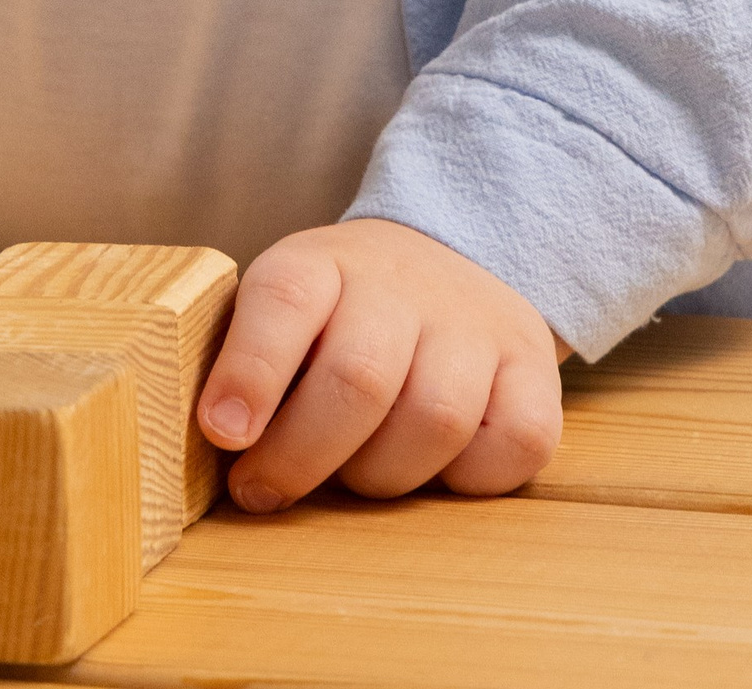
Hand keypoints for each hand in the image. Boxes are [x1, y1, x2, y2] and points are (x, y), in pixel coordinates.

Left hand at [195, 219, 565, 504]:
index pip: (286, 297)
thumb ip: (249, 363)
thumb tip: (217, 444)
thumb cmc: (343, 315)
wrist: (447, 262)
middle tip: (263, 489)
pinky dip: (469, 478)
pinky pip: (515, 444)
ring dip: (381, 475)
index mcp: (325, 263)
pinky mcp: (534, 369)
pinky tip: (434, 469)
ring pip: (434, 418)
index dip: (252, 370)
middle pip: (359, 377)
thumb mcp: (286, 311)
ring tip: (353, 475)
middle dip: (302, 455)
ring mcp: (475, 324)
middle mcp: (402, 284)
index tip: (222, 433)